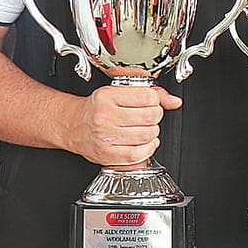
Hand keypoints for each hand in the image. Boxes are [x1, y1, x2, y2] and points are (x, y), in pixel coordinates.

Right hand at [64, 85, 179, 167]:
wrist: (73, 125)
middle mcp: (105, 116)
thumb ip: (148, 94)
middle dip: (155, 117)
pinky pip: (137, 154)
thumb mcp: (117, 92)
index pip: (147, 96)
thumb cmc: (96, 108)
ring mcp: (105, 137)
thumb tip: (174, 101)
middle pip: (150, 117)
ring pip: (146, 136)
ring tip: (145, 129)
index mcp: (107, 96)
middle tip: (149, 117)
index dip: (155, 100)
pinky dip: (147, 149)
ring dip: (152, 133)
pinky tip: (144, 143)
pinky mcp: (106, 154)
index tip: (151, 103)